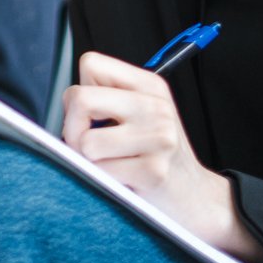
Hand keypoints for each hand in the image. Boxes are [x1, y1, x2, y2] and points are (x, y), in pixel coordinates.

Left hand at [62, 52, 257, 257]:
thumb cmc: (157, 155)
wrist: (196, 198)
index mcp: (150, 85)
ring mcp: (158, 138)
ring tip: (111, 164)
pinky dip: (102, 181)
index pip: (91, 64)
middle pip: (79, 99)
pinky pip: (100, 172)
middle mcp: (156, 107)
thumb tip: (66, 105)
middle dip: (71, 128)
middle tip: (87, 146)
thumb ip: (107, 99)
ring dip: (88, 160)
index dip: (80, 91)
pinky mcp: (153, 171)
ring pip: (84, 141)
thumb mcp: (142, 114)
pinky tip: (123, 180)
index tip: (92, 115)